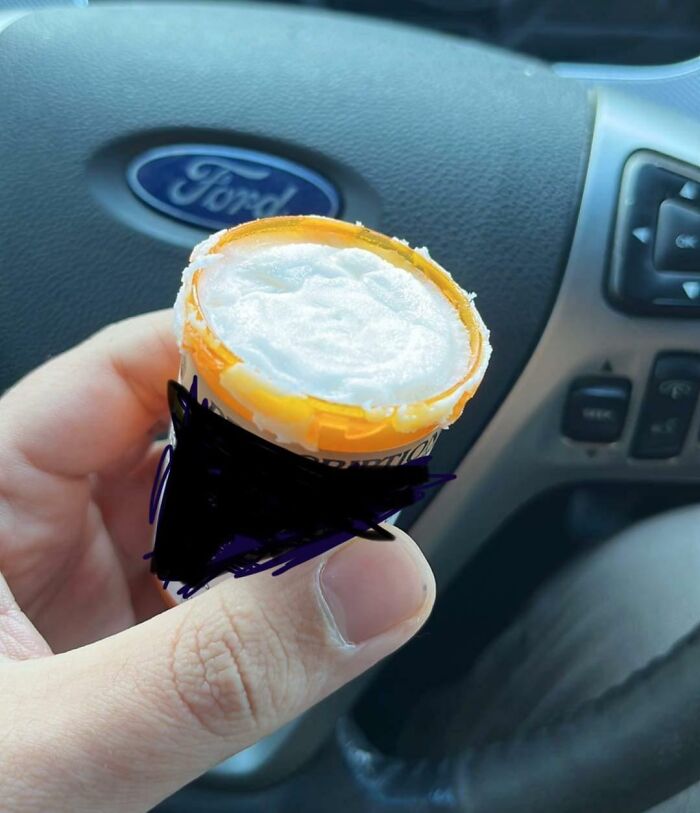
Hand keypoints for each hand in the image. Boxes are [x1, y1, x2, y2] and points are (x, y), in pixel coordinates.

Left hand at [0, 311, 434, 812]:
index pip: (120, 372)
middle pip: (181, 438)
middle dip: (279, 443)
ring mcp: (83, 590)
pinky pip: (212, 596)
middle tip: (370, 452)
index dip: (228, 352)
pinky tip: (310, 607)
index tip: (329, 362)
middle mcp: (36, 527)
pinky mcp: (120, 650)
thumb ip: (205, 673)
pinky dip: (268, 600)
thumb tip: (373, 584)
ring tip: (354, 528)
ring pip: (207, 520)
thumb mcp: (47, 750)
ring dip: (282, 527)